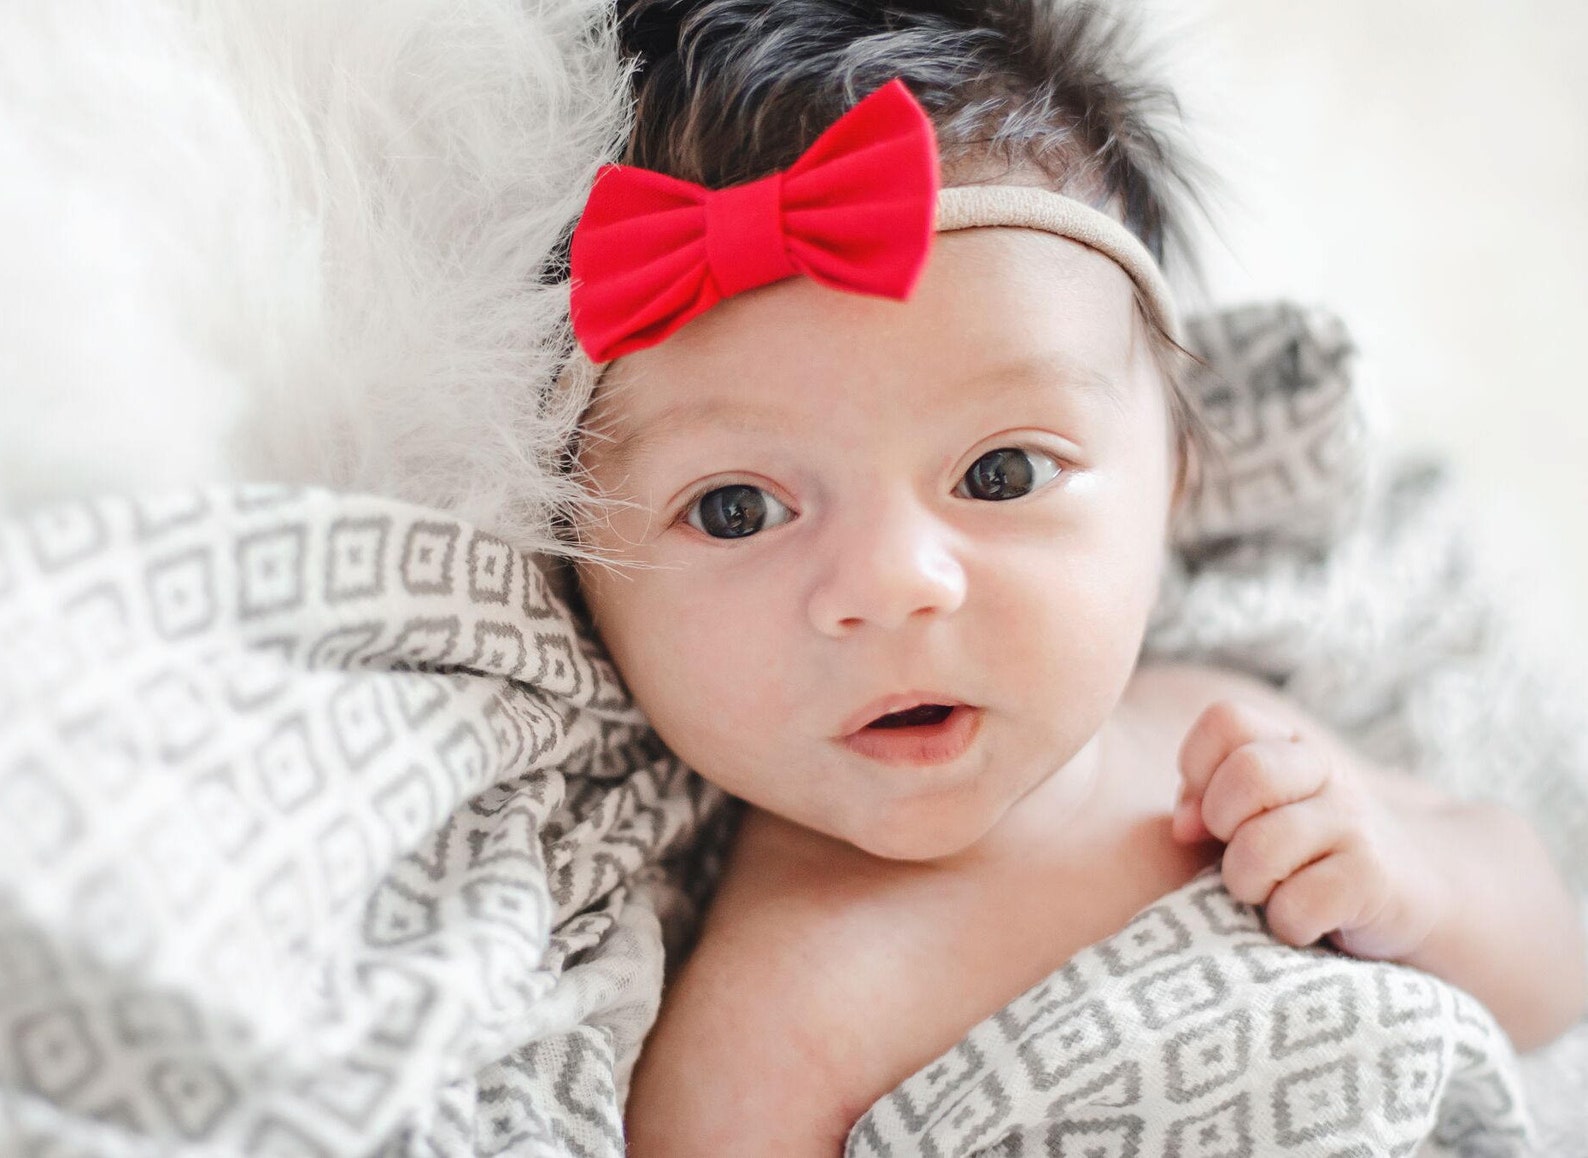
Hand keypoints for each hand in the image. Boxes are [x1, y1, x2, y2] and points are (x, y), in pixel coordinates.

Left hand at [1172, 699, 1445, 960]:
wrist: (1415, 892)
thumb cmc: (1306, 850)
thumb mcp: (1254, 813)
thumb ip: (1204, 802)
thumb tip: (1183, 827)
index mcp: (1290, 744)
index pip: (1226, 720)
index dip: (1198, 767)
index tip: (1207, 812)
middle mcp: (1327, 771)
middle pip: (1248, 774)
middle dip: (1221, 823)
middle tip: (1237, 850)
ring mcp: (1354, 822)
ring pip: (1259, 848)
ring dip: (1246, 884)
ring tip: (1269, 891)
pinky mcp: (1372, 879)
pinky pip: (1294, 905)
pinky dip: (1285, 923)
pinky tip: (1303, 919)